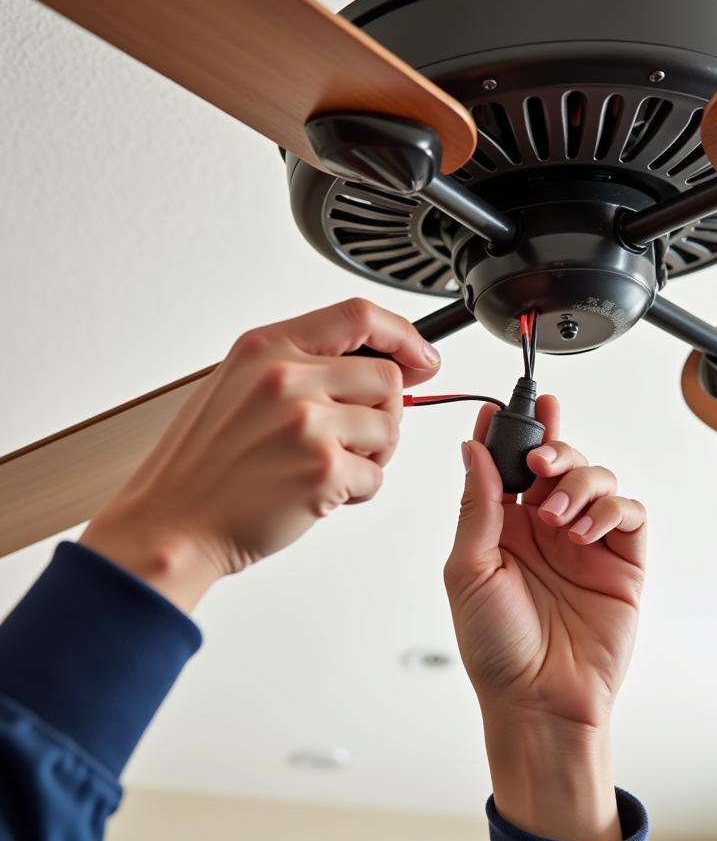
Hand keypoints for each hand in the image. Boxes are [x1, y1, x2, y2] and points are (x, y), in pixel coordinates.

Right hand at [81, 298, 440, 610]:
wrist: (170, 524)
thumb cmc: (204, 463)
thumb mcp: (239, 385)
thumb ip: (304, 364)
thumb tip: (383, 363)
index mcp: (266, 347)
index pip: (358, 316)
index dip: (402, 335)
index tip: (422, 355)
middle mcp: (287, 378)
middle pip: (388, 380)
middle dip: (382, 413)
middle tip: (351, 438)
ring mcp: (307, 424)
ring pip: (390, 428)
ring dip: (371, 455)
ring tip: (326, 466)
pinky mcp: (322, 471)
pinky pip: (376, 476)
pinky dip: (357, 491)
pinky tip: (318, 493)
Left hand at [444, 396, 645, 840]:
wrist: (539, 703)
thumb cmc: (495, 647)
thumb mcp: (469, 571)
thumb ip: (477, 507)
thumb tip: (472, 448)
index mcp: (503, 525)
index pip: (509, 461)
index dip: (511, 428)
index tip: (509, 403)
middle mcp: (545, 526)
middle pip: (558, 458)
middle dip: (552, 445)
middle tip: (539, 457)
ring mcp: (586, 541)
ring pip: (597, 476)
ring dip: (579, 481)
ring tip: (557, 515)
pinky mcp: (622, 560)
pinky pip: (629, 512)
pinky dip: (610, 508)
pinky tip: (584, 531)